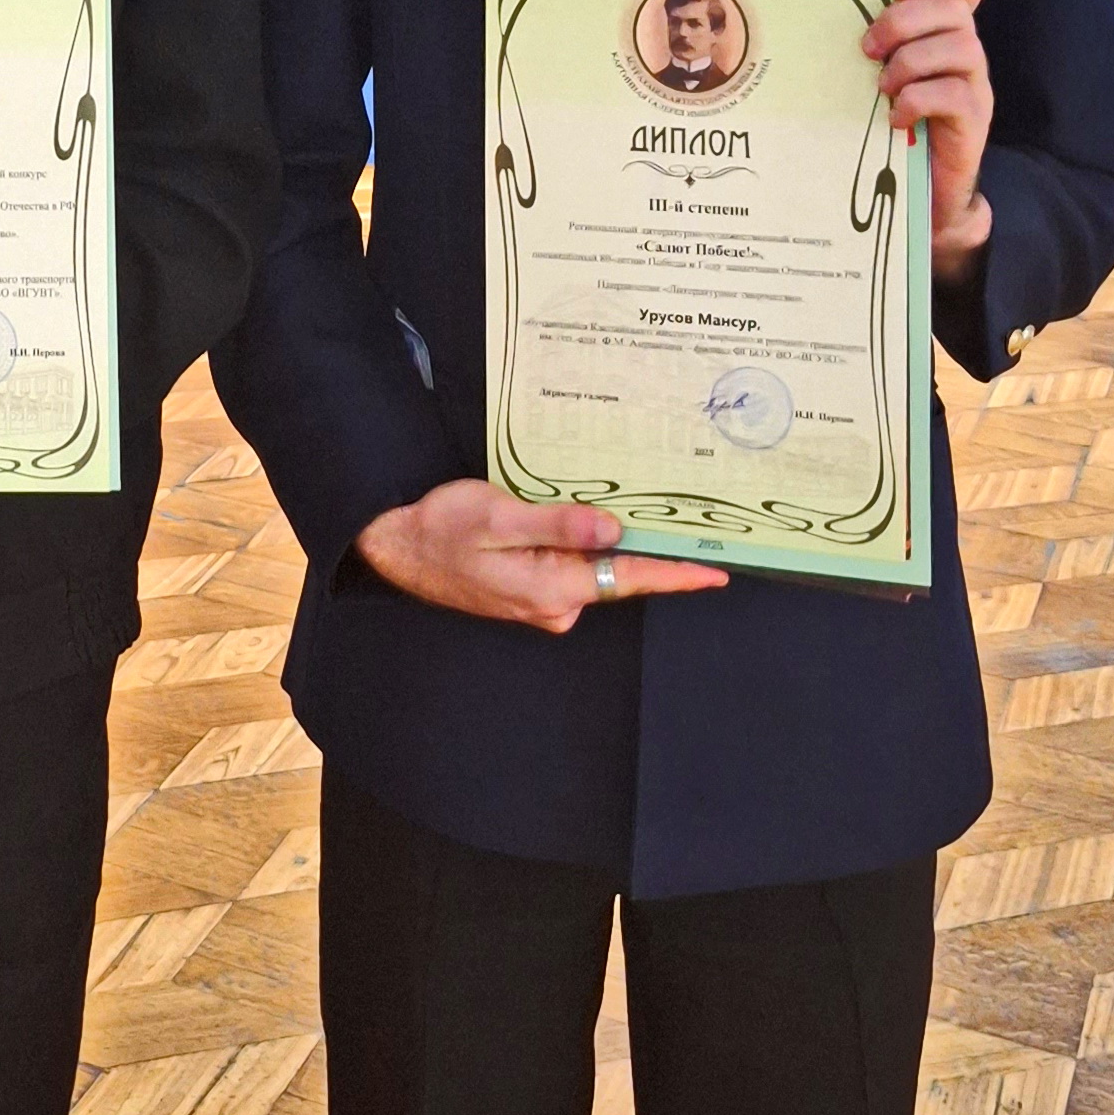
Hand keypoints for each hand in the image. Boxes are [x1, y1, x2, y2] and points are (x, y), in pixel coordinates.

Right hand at [355, 482, 727, 632]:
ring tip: (634, 509)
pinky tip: (583, 522)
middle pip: (616, 575)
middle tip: (683, 520)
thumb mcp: (499, 514)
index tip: (715, 572)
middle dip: (648, 550)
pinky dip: (583, 547)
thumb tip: (613, 530)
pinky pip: (570, 569)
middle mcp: (554, 605)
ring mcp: (542, 603)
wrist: (397, 548)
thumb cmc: (442, 528)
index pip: (628, 580)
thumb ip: (558, 525)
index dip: (675, 575)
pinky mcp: (530, 593)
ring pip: (592, 569)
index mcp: (551, 587)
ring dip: (610, 544)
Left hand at [862, 0, 994, 278]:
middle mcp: (966, 53)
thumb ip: (872, 42)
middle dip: (903, 20)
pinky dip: (918, 101)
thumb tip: (821, 6)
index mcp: (945, 33)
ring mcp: (975, 86)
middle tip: (868, 49)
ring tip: (882, 87)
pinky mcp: (975, 122)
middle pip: (954, 9)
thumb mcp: (881, 74)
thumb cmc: (893, 124)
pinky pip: (955, 96)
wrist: (926, 193)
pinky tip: (896, 117)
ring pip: (960, 48)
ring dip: (910, 62)